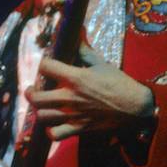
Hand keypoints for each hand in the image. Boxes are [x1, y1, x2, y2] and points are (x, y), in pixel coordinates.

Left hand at [28, 43, 155, 140]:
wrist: (136, 108)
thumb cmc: (119, 83)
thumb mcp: (101, 63)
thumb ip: (84, 50)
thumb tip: (77, 31)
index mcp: (76, 78)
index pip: (45, 67)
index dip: (43, 64)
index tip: (46, 65)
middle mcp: (71, 97)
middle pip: (35, 97)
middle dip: (30, 91)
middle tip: (35, 88)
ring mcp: (74, 115)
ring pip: (42, 116)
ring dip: (40, 109)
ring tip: (44, 104)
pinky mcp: (79, 129)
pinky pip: (56, 134)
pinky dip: (51, 130)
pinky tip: (54, 123)